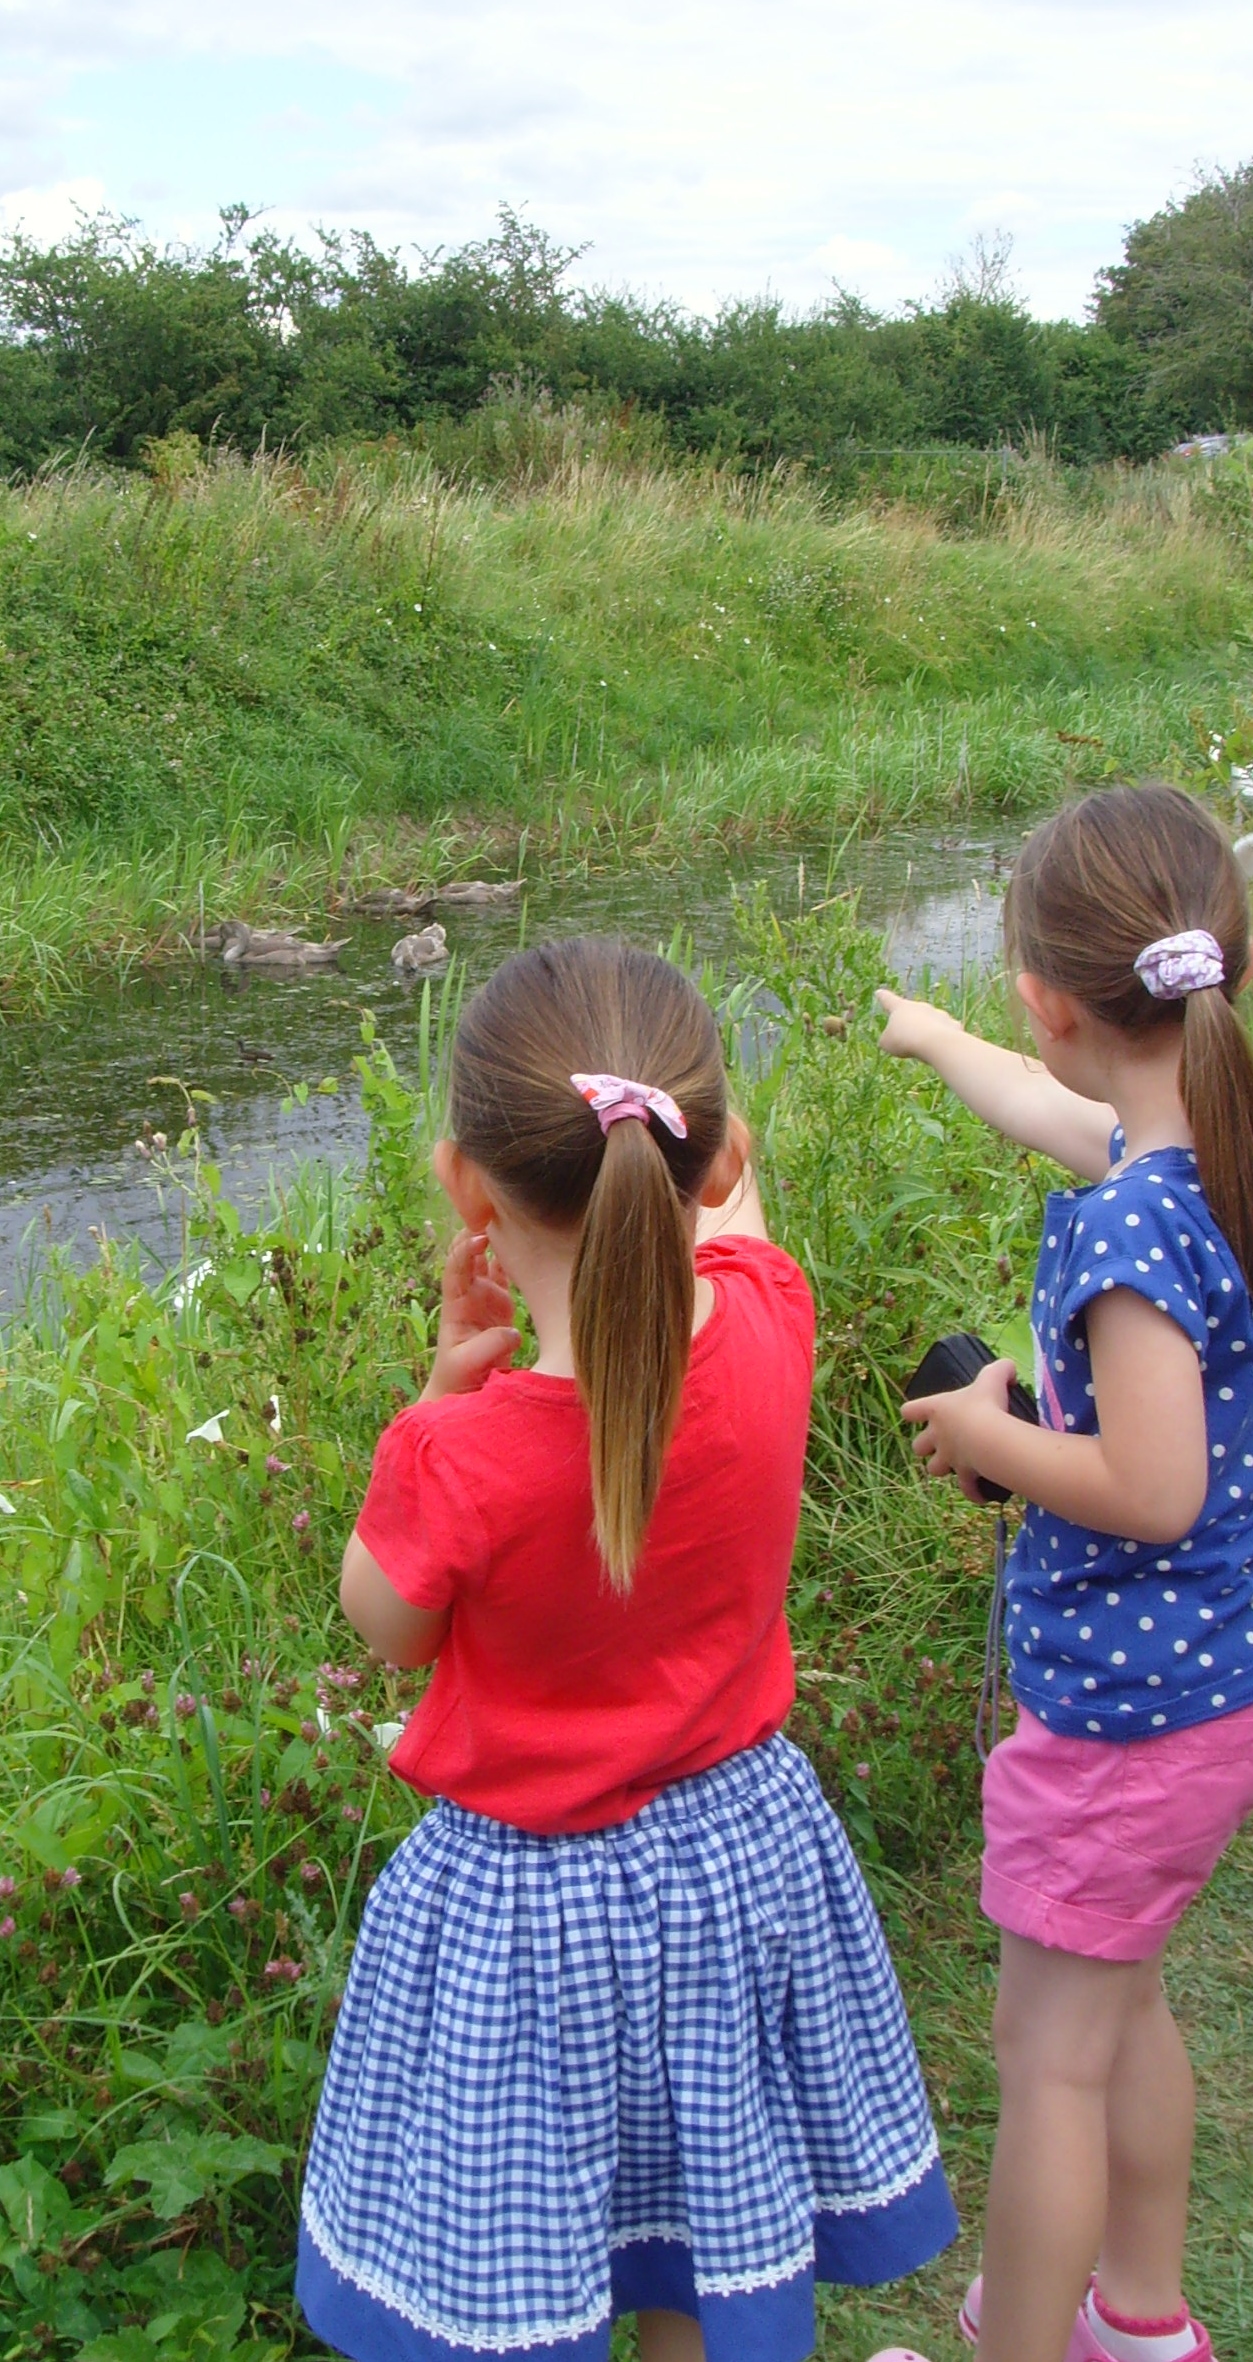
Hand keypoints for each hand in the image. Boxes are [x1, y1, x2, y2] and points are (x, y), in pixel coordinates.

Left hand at [423, 1231, 519, 1401]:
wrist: (463, 1392)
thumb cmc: (459, 1379)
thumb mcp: (468, 1365)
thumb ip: (488, 1347)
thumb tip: (513, 1332)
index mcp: (456, 1303)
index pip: (456, 1267)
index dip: (466, 1249)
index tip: (481, 1237)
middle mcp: (470, 1295)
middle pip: (470, 1253)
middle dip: (477, 1230)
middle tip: (494, 1207)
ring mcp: (486, 1298)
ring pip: (489, 1260)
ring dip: (496, 1239)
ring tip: (512, 1215)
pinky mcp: (503, 1306)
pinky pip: (507, 1275)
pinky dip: (512, 1258)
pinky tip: (525, 1241)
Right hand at [875, 987, 956, 1061]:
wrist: (936, 1043)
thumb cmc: (905, 1040)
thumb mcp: (887, 1043)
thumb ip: (887, 1039)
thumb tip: (889, 1040)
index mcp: (900, 1008)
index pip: (888, 1000)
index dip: (883, 997)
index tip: (879, 992)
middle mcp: (920, 1006)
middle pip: (912, 1012)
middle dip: (910, 1021)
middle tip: (906, 1034)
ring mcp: (938, 1014)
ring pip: (930, 1020)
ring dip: (927, 1030)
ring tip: (923, 1045)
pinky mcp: (952, 1024)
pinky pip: (946, 1031)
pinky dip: (943, 1038)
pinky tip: (941, 1048)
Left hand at [902, 1356, 1015, 1504]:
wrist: (989, 1437)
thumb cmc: (985, 1404)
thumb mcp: (993, 1377)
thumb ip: (1000, 1369)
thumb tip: (1009, 1369)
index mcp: (936, 1410)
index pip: (910, 1411)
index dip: (913, 1412)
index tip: (921, 1413)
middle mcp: (937, 1436)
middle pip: (918, 1446)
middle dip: (926, 1447)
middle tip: (943, 1441)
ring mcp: (948, 1457)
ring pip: (933, 1469)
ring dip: (943, 1468)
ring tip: (958, 1464)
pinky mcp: (964, 1474)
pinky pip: (965, 1488)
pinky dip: (972, 1491)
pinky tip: (981, 1494)